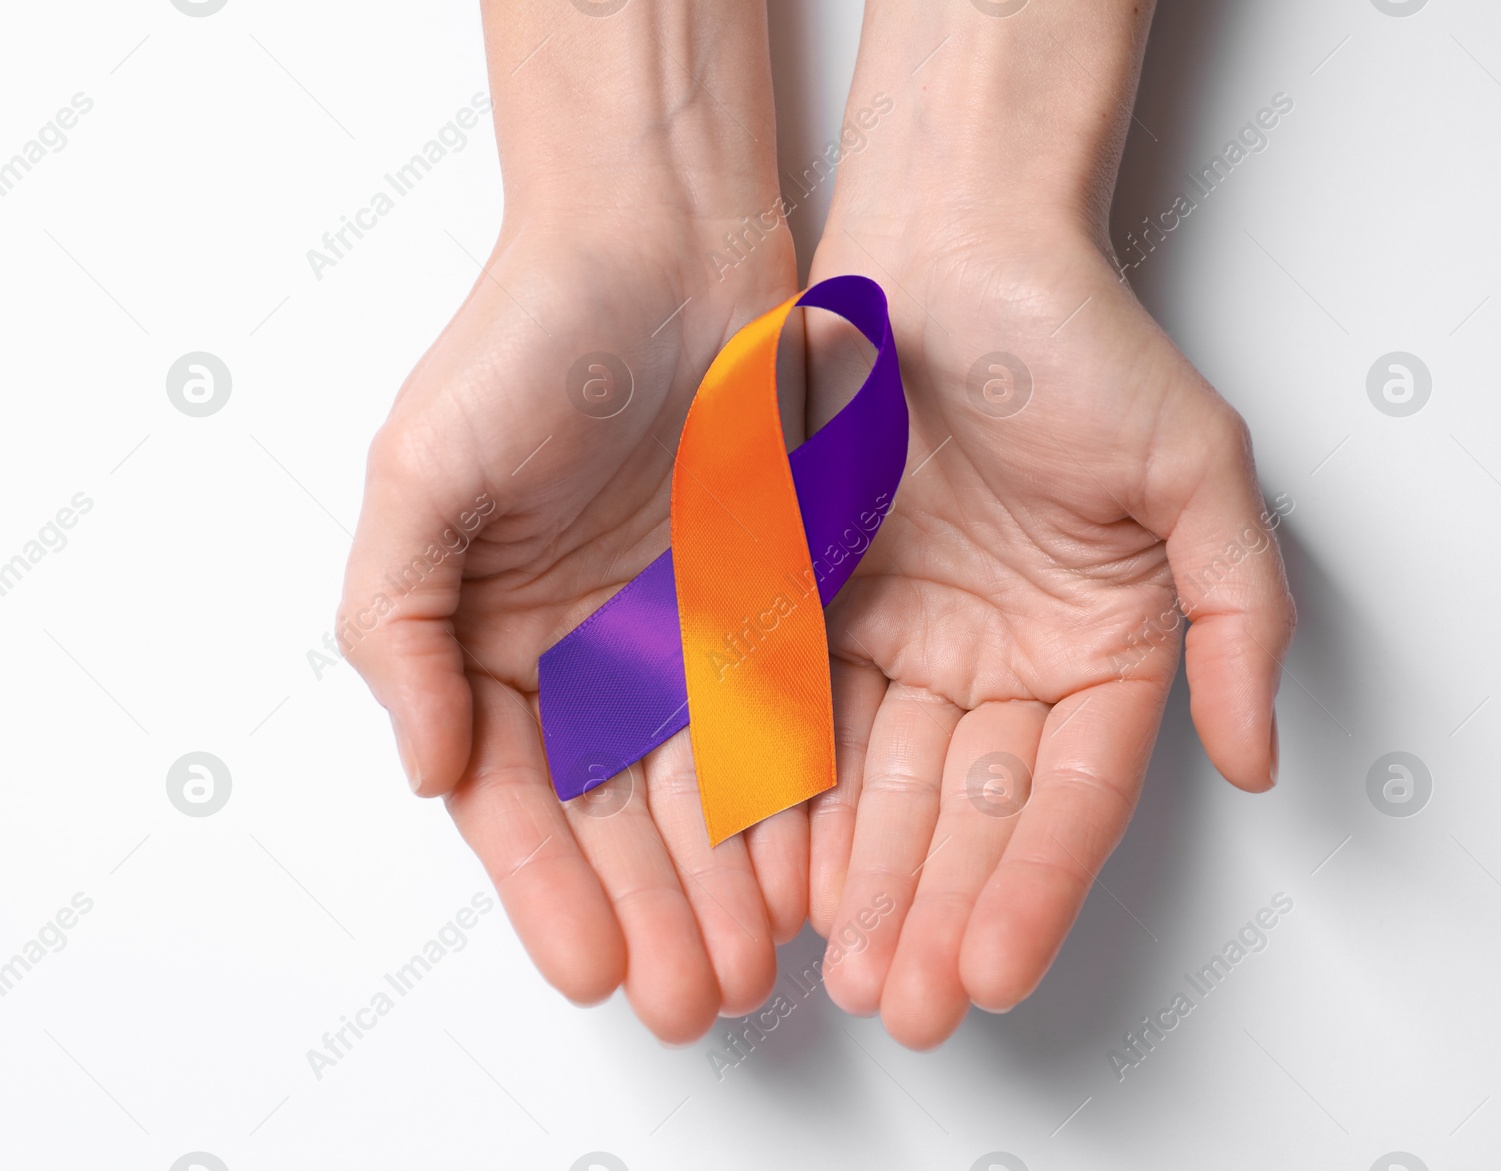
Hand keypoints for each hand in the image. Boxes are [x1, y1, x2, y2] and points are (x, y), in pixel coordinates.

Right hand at [338, 3, 807, 1043]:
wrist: (666, 246)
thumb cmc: (529, 340)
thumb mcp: (422, 476)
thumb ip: (401, 626)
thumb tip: (425, 770)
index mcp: (494, 640)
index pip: (518, 796)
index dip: (547, 890)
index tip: (586, 971)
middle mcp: (589, 653)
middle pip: (618, 815)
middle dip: (653, 911)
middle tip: (688, 998)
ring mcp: (684, 635)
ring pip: (708, 789)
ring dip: (726, 880)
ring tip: (751, 965)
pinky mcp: (771, 605)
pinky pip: (785, 720)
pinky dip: (792, 798)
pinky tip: (807, 867)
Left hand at [800, 1, 1295, 1048]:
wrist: (942, 246)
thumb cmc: (1073, 340)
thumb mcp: (1194, 467)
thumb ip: (1234, 611)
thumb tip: (1258, 755)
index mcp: (1099, 647)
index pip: (1069, 794)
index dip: (1034, 885)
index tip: (994, 969)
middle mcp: (1003, 661)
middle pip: (967, 811)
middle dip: (935, 909)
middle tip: (901, 1001)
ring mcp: (910, 643)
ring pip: (881, 786)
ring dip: (861, 879)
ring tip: (837, 966)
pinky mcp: (821, 613)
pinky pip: (803, 719)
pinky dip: (793, 796)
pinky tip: (776, 867)